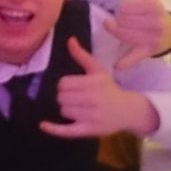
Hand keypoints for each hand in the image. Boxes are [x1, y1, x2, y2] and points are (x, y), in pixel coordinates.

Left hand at [39, 37, 157, 138]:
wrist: (127, 110)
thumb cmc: (109, 88)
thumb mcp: (97, 70)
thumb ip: (82, 55)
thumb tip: (70, 40)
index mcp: (93, 82)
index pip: (63, 83)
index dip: (65, 85)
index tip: (74, 87)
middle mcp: (92, 98)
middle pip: (61, 97)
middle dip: (65, 97)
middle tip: (76, 98)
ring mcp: (90, 116)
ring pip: (63, 111)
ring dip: (67, 109)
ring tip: (79, 108)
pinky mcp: (89, 130)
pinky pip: (66, 130)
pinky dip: (53, 129)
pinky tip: (42, 125)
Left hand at [104, 0, 170, 68]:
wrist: (168, 33)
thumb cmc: (151, 11)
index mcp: (153, 6)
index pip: (123, 8)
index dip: (122, 9)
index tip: (131, 10)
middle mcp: (155, 21)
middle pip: (120, 21)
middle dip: (120, 20)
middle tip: (131, 22)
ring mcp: (152, 38)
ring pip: (121, 35)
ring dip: (119, 34)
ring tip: (129, 31)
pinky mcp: (148, 52)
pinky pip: (133, 56)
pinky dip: (125, 62)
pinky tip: (118, 66)